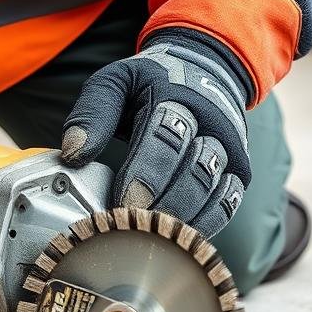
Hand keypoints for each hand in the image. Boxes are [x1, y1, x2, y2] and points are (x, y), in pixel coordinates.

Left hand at [61, 32, 250, 237]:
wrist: (205, 72)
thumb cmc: (151, 82)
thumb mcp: (115, 82)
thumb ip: (92, 114)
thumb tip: (72, 154)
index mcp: (177, 97)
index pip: (166, 138)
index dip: (145, 174)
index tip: (122, 202)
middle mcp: (212, 123)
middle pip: (195, 171)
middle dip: (164, 204)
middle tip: (135, 227)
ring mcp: (229, 150)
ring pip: (215, 192)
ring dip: (183, 218)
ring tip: (152, 239)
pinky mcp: (238, 172)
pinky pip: (227, 206)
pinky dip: (204, 225)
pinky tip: (175, 238)